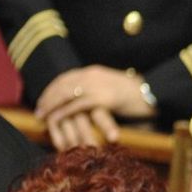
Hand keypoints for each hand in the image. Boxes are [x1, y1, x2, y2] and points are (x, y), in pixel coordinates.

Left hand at [34, 65, 156, 150]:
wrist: (153, 94)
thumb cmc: (138, 95)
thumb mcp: (115, 88)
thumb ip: (101, 89)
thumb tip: (91, 98)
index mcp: (95, 72)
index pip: (67, 77)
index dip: (53, 89)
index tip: (44, 99)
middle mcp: (92, 75)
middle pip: (62, 84)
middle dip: (48, 97)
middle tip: (38, 110)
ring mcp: (96, 86)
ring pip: (65, 94)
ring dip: (51, 105)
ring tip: (41, 116)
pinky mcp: (102, 99)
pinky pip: (76, 106)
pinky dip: (62, 113)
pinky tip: (54, 120)